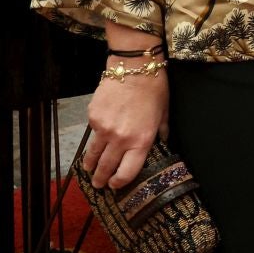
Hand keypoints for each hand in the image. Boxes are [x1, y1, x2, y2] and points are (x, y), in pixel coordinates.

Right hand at [83, 67, 169, 190]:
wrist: (134, 67)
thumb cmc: (154, 89)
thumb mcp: (164, 113)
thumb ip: (161, 132)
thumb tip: (162, 143)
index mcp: (141, 140)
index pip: (127, 171)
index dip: (120, 182)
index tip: (115, 185)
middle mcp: (121, 139)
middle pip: (106, 167)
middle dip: (101, 179)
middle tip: (98, 185)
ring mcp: (104, 129)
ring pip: (94, 153)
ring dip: (91, 164)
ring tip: (90, 170)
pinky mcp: (92, 117)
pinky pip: (92, 133)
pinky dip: (94, 137)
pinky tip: (98, 135)